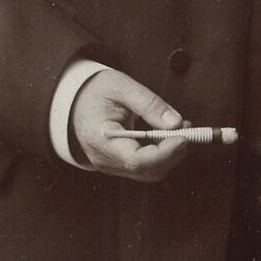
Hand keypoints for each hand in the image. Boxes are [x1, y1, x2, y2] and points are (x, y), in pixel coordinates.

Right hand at [69, 68, 192, 180]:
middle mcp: (104, 160)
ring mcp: (110, 166)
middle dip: (173, 154)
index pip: (136, 160)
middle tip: (189, 130)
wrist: (71, 101)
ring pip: (149, 173)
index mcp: (100, 140)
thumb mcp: (120, 87)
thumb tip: (176, 123)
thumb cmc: (92, 92)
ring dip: (170, 155)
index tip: (183, 137)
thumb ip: (149, 104)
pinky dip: (161, 155)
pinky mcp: (118, 165)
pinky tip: (169, 136)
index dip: (164, 153)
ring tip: (181, 129)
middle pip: (147, 171)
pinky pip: (144, 168)